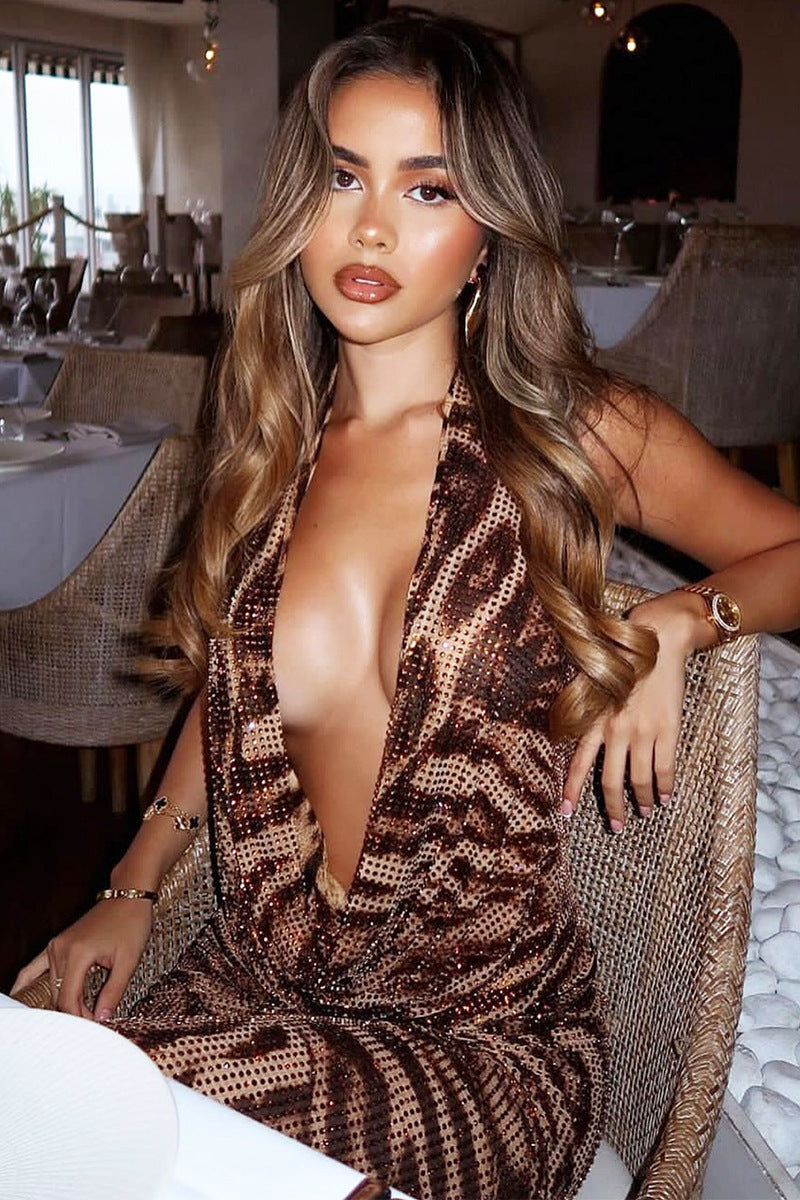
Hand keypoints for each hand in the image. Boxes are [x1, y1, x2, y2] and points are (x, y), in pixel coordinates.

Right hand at [11, 898, 152, 1020]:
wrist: (128, 897)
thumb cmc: (131, 923)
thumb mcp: (129, 960)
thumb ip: (113, 992)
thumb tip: (102, 1016)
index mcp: (77, 954)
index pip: (68, 999)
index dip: (80, 1017)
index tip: (95, 1022)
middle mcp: (60, 949)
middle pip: (58, 995)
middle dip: (74, 1011)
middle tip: (94, 1018)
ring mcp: (55, 946)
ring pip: (51, 986)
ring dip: (63, 1001)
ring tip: (81, 1011)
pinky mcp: (55, 944)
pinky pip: (34, 968)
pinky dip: (28, 983)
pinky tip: (21, 996)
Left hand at [562, 601, 691, 830]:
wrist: (657, 642)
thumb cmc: (623, 662)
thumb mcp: (595, 688)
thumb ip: (589, 715)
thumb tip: (578, 740)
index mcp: (594, 720)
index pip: (578, 763)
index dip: (571, 790)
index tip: (565, 813)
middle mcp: (616, 730)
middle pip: (610, 782)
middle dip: (614, 809)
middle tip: (617, 826)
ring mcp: (643, 732)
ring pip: (640, 780)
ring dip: (643, 801)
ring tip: (644, 812)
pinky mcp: (668, 730)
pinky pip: (665, 768)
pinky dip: (665, 788)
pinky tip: (666, 798)